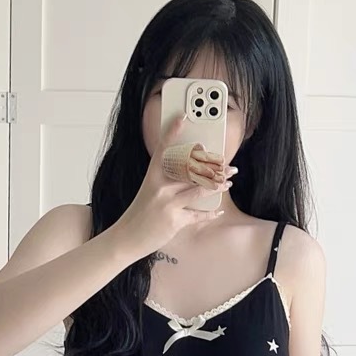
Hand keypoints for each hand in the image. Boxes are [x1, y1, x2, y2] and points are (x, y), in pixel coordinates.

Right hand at [112, 113, 236, 259]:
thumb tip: (192, 177)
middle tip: (228, 165)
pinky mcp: (174, 220)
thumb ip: (167, 183)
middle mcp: (160, 187)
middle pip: (190, 170)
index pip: (163, 148)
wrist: (127, 237)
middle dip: (213, 168)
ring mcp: (167, 203)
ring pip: (198, 190)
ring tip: (228, 183)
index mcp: (152, 176)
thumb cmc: (140, 213)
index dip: (173, 132)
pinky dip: (210, 213)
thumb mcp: (150, 192)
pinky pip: (197, 214)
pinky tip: (219, 210)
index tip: (183, 117)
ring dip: (217, 187)